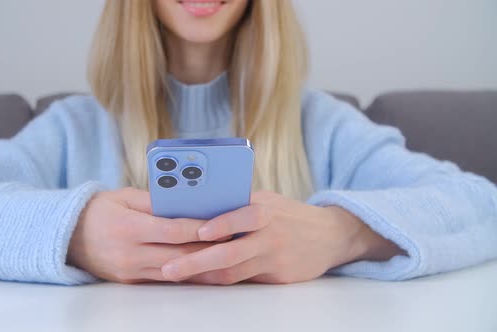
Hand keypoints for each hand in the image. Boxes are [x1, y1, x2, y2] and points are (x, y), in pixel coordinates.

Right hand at [67, 187, 214, 283]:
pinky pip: (163, 279)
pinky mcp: (130, 281)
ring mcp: (130, 271)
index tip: (223, 223)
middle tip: (233, 241)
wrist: (67, 237)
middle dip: (209, 249)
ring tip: (225, 257)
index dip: (201, 229)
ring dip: (202, 266)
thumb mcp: (124, 196)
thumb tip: (188, 203)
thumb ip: (156, 200)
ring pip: (175, 271)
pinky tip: (202, 267)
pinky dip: (185, 273)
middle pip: (180, 254)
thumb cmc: (99, 210)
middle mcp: (130, 253)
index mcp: (129, 227)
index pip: (174, 230)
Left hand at [161, 191, 404, 284]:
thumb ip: (239, 206)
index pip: (242, 217)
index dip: (219, 225)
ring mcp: (274, 258)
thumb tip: (199, 213)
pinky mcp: (278, 277)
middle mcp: (270, 235)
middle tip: (169, 269)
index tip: (196, 231)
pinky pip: (243, 281)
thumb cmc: (289, 214)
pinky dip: (220, 281)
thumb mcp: (268, 200)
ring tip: (176, 275)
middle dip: (196, 262)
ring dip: (202, 275)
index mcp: (266, 210)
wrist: (331, 235)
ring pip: (233, 272)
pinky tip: (202, 280)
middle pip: (230, 252)